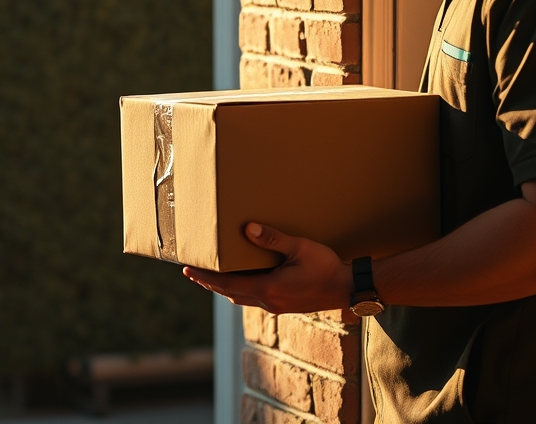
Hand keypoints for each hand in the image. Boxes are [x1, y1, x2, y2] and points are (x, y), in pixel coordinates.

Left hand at [182, 223, 351, 314]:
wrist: (348, 289)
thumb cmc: (325, 266)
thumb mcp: (299, 248)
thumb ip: (273, 239)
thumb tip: (248, 229)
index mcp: (268, 288)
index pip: (227, 284)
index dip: (205, 277)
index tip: (188, 270)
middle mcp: (268, 301)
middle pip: (229, 294)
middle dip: (209, 283)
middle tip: (192, 273)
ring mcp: (276, 306)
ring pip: (241, 298)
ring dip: (223, 289)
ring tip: (210, 279)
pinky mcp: (284, 306)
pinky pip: (254, 299)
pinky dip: (240, 291)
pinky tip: (241, 283)